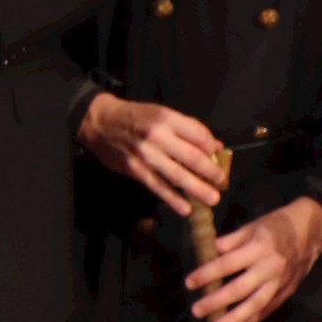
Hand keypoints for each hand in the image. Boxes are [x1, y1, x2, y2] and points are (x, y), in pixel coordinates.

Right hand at [79, 94, 226, 213]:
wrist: (100, 123)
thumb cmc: (134, 117)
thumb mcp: (161, 113)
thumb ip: (187, 129)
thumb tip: (215, 146)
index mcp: (166, 118)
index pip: (198, 135)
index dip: (212, 147)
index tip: (219, 156)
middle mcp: (157, 136)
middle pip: (191, 157)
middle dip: (210, 171)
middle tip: (222, 181)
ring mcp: (146, 155)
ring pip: (177, 175)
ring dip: (197, 189)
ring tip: (212, 198)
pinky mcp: (135, 170)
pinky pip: (158, 186)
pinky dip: (173, 199)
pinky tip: (185, 208)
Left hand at [187, 196, 321, 321]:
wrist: (311, 231)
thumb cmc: (276, 225)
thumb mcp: (252, 227)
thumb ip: (229, 241)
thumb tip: (206, 252)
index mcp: (258, 248)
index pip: (228, 264)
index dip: (207, 274)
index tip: (190, 283)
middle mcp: (270, 267)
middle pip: (240, 289)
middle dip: (217, 302)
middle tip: (197, 311)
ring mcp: (280, 282)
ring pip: (256, 305)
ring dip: (235, 319)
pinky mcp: (287, 292)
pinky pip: (268, 310)